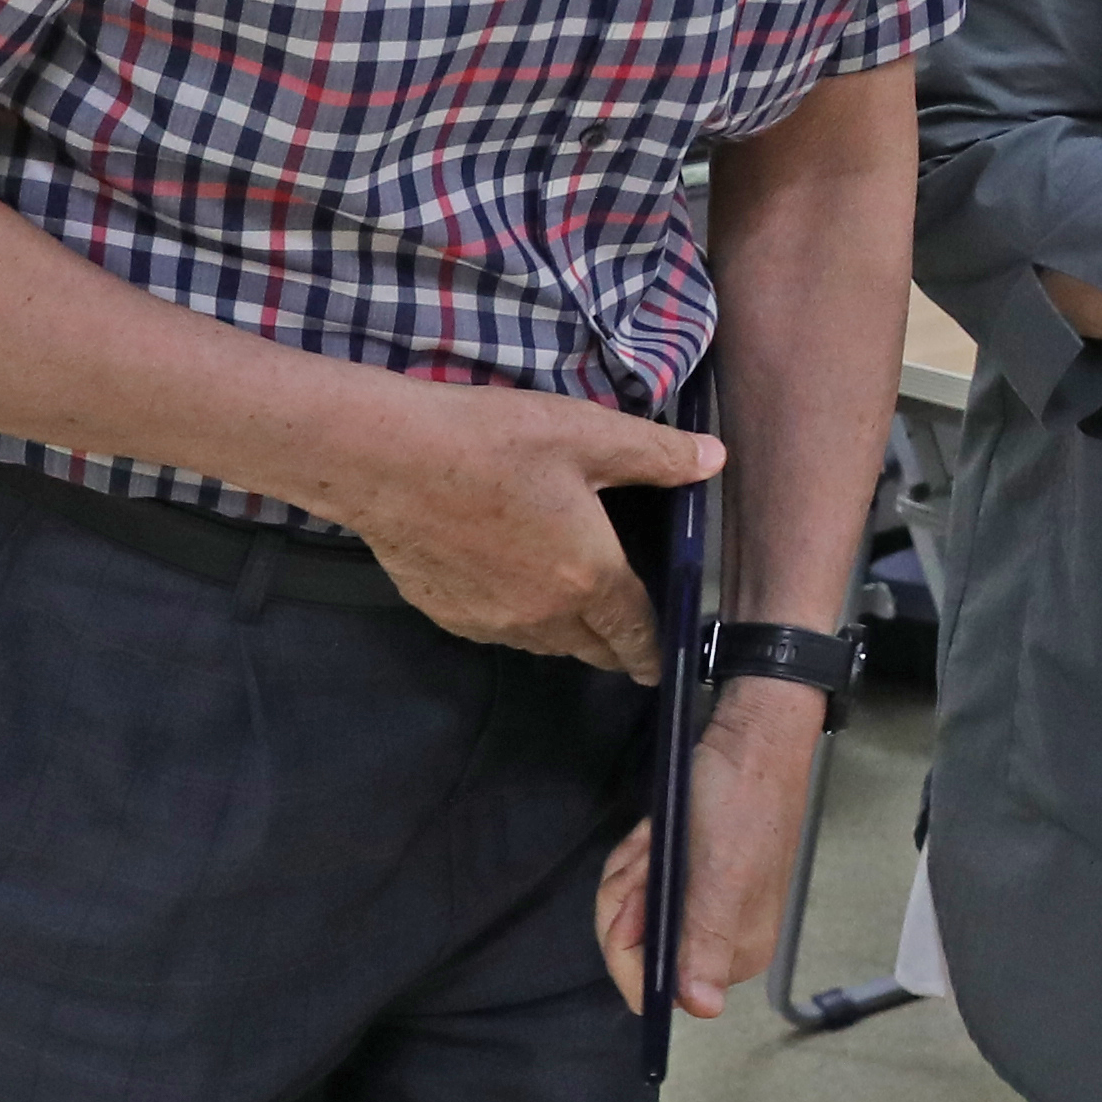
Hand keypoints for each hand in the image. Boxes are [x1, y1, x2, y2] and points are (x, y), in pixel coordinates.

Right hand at [319, 376, 725, 668]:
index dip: (652, 651)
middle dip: (612, 647)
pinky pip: (498, 630)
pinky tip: (508, 585)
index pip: (635, 632)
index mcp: (589, 577)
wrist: (386, 461)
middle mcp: (544, 615)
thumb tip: (715, 461)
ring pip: (544, 643)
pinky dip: (514, 618)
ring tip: (568, 604)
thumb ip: (657, 454)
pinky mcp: (447, 615)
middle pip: (590, 649)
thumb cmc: (493, 442)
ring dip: (563, 632)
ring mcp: (492, 621)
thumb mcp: (587, 435)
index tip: (658, 667)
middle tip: (622, 639)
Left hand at [593, 673, 822, 1022]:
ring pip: (629, 910)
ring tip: (659, 836)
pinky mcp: (685, 878)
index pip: (656, 987)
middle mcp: (717, 940)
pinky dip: (639, 854)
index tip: (639, 893)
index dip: (631, 943)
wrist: (748, 739)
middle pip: (634, 946)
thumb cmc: (739, 802)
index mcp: (734, 953)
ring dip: (634, 868)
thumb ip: (706, 943)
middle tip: (652, 852)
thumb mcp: (721, 875)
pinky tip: (657, 831)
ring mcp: (698, 907)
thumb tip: (704, 1009)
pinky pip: (638, 882)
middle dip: (630, 895)